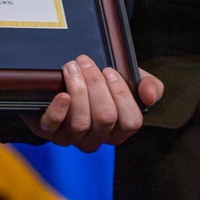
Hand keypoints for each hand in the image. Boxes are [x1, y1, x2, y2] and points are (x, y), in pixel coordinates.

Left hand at [22, 56, 162, 151]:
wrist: (59, 86)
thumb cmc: (99, 85)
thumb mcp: (127, 80)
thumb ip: (148, 84)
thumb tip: (150, 95)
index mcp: (119, 129)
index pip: (131, 121)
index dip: (122, 95)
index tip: (109, 71)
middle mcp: (98, 138)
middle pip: (105, 117)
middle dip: (96, 84)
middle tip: (84, 61)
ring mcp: (73, 137)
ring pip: (81, 122)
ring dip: (77, 90)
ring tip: (71, 67)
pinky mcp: (49, 131)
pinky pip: (54, 126)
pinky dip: (58, 110)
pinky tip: (61, 94)